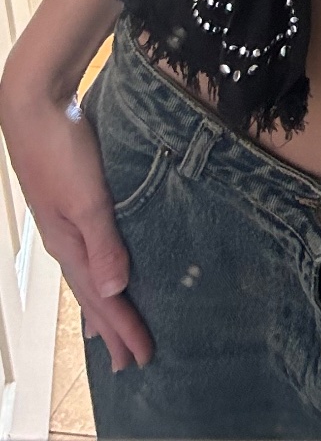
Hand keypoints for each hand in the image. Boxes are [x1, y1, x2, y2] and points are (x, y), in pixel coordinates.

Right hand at [0, 78, 152, 371]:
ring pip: (87, 274)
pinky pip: (87, 250)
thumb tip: (115, 291)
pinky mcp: (70, 201)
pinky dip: (96, 271)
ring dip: (103, 304)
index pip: (101, 298)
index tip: (142, 358)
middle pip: (91, 294)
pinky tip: (101, 268)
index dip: (123, 328)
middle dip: (112, 328)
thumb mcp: (87, 196)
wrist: (34, 103)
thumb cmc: (61, 147)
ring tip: (112, 329)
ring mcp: (64, 221)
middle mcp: (64, 239)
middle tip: (130, 361)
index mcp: (68, 245)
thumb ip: (103, 241)